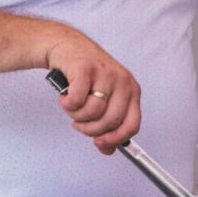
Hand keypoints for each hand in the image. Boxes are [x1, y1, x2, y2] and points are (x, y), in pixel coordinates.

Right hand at [43, 31, 141, 153]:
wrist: (67, 46)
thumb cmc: (86, 75)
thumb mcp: (103, 98)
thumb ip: (106, 124)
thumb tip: (107, 149)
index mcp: (132, 90)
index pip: (132, 125)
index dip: (115, 139)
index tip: (100, 143)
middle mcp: (123, 81)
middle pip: (110, 122)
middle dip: (90, 130)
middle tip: (79, 124)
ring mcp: (106, 73)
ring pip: (92, 112)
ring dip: (76, 116)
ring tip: (72, 106)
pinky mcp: (86, 69)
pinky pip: (77, 101)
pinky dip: (67, 104)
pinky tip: (65, 97)